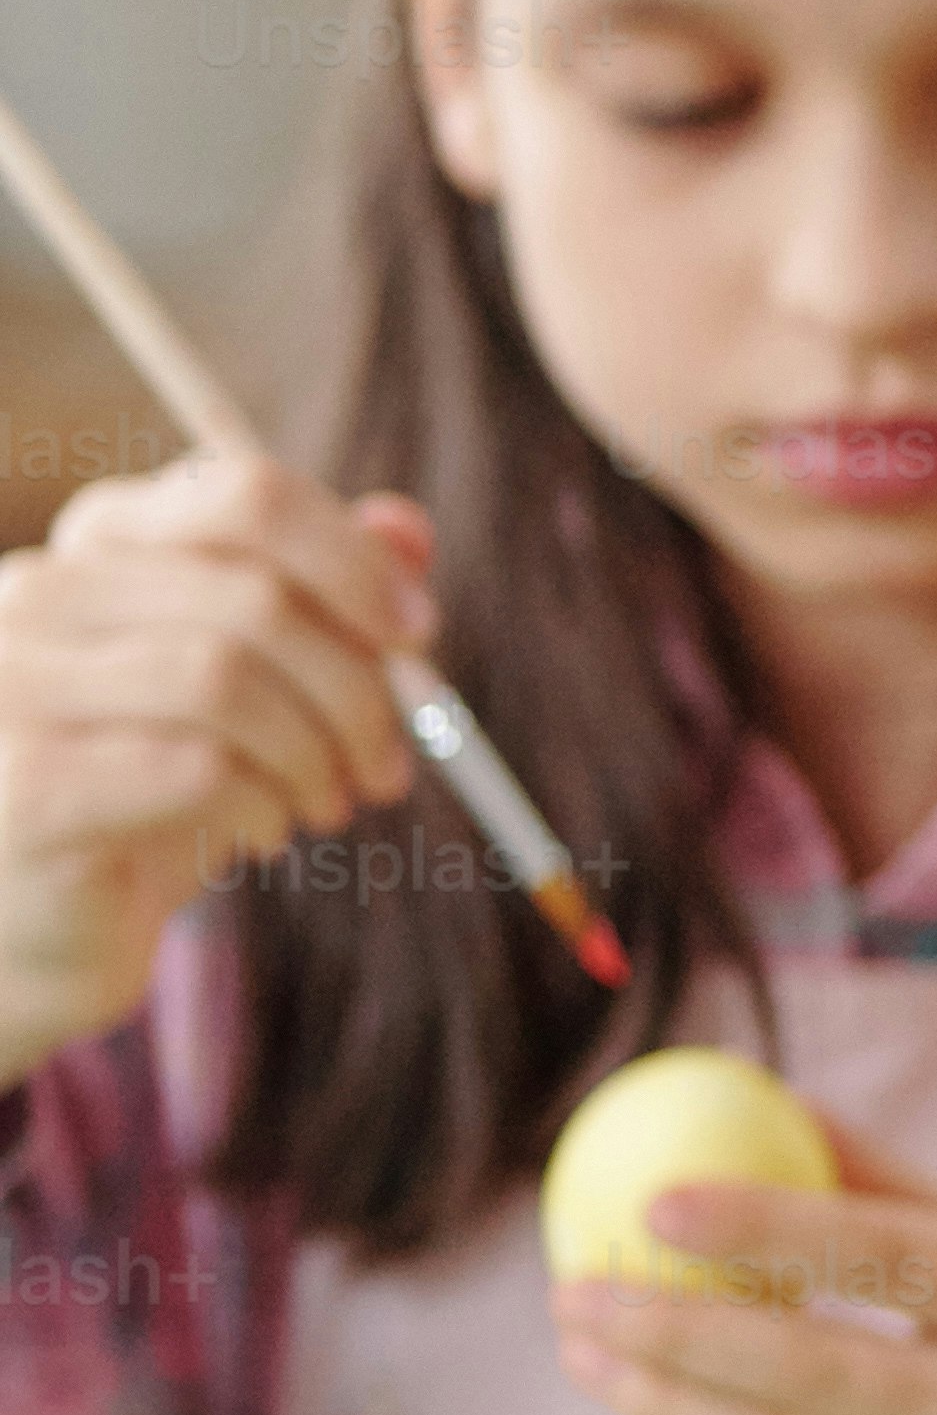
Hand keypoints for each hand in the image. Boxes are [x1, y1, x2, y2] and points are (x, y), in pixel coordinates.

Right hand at [0, 453, 430, 1062]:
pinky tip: (260, 831)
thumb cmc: (156, 785)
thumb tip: (406, 526)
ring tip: (326, 803)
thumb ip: (324, 598)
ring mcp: (12, 681)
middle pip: (253, 597)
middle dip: (358, 688)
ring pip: (226, 680)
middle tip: (389, 764)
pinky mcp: (27, 782)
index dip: (354, 561)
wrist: (44, 919)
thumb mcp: (252, 683)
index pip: (243, 495)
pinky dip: (262, 804)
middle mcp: (36, 591)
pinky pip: (196, 769)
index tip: (418, 636)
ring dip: (315, 754)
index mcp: (99, 541)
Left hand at [551, 1129, 936, 1414]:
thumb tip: (747, 1096)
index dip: (771, 1229)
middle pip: (824, 1374)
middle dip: (680, 1333)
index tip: (655, 1202)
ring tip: (584, 1352)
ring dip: (667, 1406)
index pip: (893, 1262)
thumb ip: (877, 1183)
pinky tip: (663, 1407)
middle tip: (576, 1293)